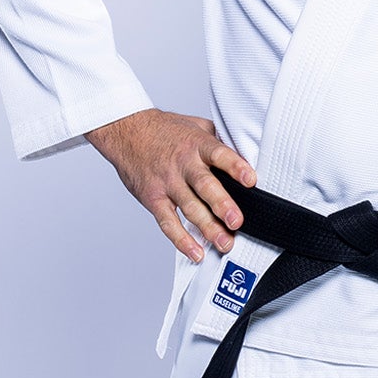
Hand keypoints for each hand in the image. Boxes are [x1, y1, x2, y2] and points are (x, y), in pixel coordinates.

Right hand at [85, 109, 255, 263]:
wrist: (127, 131)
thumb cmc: (165, 130)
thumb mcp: (196, 125)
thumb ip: (219, 140)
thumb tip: (247, 152)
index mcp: (197, 145)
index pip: (219, 155)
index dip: (235, 167)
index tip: (251, 180)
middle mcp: (183, 164)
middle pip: (204, 186)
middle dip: (222, 205)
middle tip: (237, 222)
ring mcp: (167, 183)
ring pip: (190, 208)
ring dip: (208, 228)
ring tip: (224, 243)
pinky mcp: (153, 198)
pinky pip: (168, 222)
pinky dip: (181, 240)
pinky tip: (196, 252)